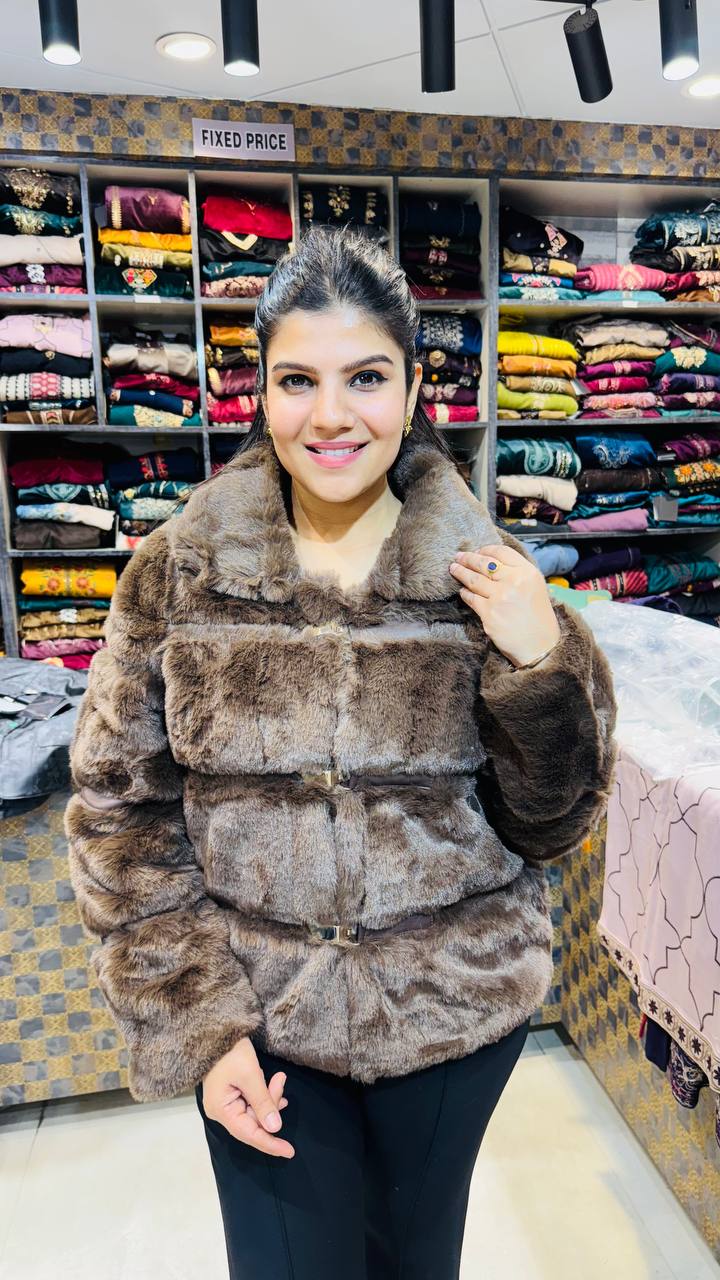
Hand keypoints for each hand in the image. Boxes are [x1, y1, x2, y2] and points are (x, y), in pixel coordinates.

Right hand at [201, 1035, 294, 1158]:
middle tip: (281, 1080)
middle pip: (254, 1122)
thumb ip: (263, 1102)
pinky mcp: (231, 1095)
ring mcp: (225, 1103)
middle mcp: (221, 1111)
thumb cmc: (231, 1051)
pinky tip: (275, 1085)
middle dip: (272, 1105)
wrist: (218, 1029)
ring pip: (255, 1111)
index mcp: (220, 1110)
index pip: (249, 1134)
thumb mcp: (250, 1075)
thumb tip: (275, 1128)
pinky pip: (252, 1103)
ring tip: (279, 1078)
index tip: (289, 1151)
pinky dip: (265, 1096)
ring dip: (270, 1097)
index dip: (270, 1143)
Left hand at [449, 544, 560, 668]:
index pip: (501, 552)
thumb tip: (491, 564)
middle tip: (458, 557)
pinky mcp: (489, 613)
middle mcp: (514, 581)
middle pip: (484, 563)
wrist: (540, 646)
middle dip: (468, 558)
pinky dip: (464, 593)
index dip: (486, 550)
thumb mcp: (535, 588)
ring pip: (473, 579)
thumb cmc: (538, 618)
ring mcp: (500, 597)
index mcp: (528, 573)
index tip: (477, 551)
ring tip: (454, 569)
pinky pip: (471, 598)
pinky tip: (462, 591)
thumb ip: (517, 574)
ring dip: (461, 572)